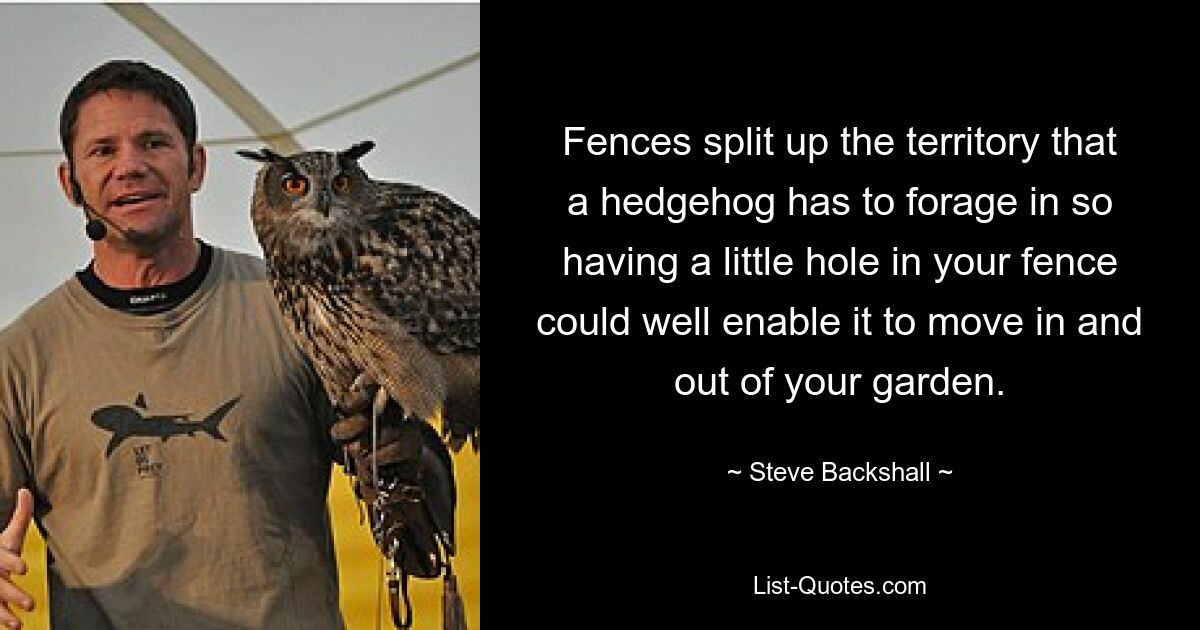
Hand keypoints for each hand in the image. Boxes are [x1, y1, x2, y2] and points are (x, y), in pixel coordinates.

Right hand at [0, 488, 34, 628]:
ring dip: (4, 614)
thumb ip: (20, 516)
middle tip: (30, 603)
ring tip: (19, 623)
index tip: (24, 568)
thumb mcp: (7, 535)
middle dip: (12, 594)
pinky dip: (0, 620)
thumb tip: (26, 491)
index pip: (1, 558)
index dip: (11, 562)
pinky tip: (13, 627)